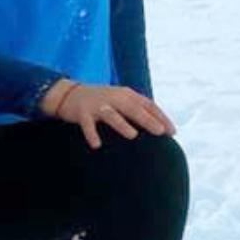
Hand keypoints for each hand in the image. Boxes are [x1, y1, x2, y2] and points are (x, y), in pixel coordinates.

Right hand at [41, 79, 174, 150]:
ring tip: (132, 135)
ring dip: (122, 124)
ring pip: (111, 114)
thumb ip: (137, 110)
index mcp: (126, 94)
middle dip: (147, 120)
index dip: (161, 117)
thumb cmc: (100, 101)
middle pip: (133, 109)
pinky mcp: (81, 112)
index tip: (172, 132)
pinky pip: (87, 125)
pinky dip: (92, 134)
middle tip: (160, 132)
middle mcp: (113, 97)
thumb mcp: (120, 101)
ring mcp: (97, 105)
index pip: (147, 105)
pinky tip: (97, 145)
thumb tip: (160, 127)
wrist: (68, 94)